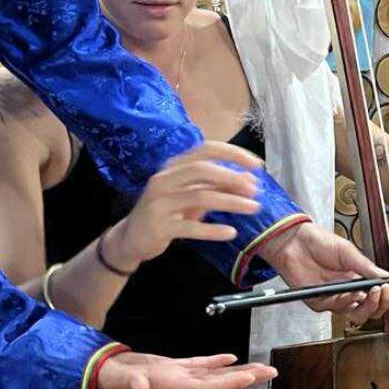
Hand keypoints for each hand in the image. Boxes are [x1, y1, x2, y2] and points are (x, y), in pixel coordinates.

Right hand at [92, 351, 276, 388]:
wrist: (96, 377)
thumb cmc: (105, 379)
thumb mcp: (117, 379)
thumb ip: (130, 382)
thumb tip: (143, 386)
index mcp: (170, 386)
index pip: (206, 387)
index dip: (230, 384)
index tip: (252, 378)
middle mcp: (178, 384)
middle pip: (218, 384)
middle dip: (245, 379)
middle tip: (271, 373)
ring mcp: (176, 376)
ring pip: (214, 375)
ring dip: (237, 372)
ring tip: (260, 369)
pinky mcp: (171, 367)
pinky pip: (199, 365)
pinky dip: (216, 362)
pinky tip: (230, 359)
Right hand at [116, 142, 264, 263]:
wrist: (132, 238)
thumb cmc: (166, 212)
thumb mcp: (191, 196)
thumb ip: (216, 186)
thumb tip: (249, 179)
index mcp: (173, 166)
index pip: (205, 149)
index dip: (233, 154)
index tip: (257, 164)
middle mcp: (164, 179)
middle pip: (202, 169)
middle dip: (232, 177)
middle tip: (255, 190)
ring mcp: (159, 202)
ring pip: (200, 197)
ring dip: (231, 202)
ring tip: (253, 208)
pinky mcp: (159, 226)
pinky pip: (190, 227)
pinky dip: (213, 230)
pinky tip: (231, 232)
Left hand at [261, 221, 388, 323]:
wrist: (295, 241)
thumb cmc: (318, 243)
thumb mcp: (347, 251)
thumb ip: (366, 266)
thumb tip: (385, 276)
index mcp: (357, 278)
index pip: (378, 294)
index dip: (388, 294)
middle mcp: (347, 291)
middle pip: (370, 309)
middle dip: (382, 303)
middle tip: (385, 292)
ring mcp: (334, 298)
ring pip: (356, 315)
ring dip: (367, 305)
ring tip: (372, 292)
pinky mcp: (319, 302)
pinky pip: (336, 308)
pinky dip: (346, 301)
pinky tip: (352, 292)